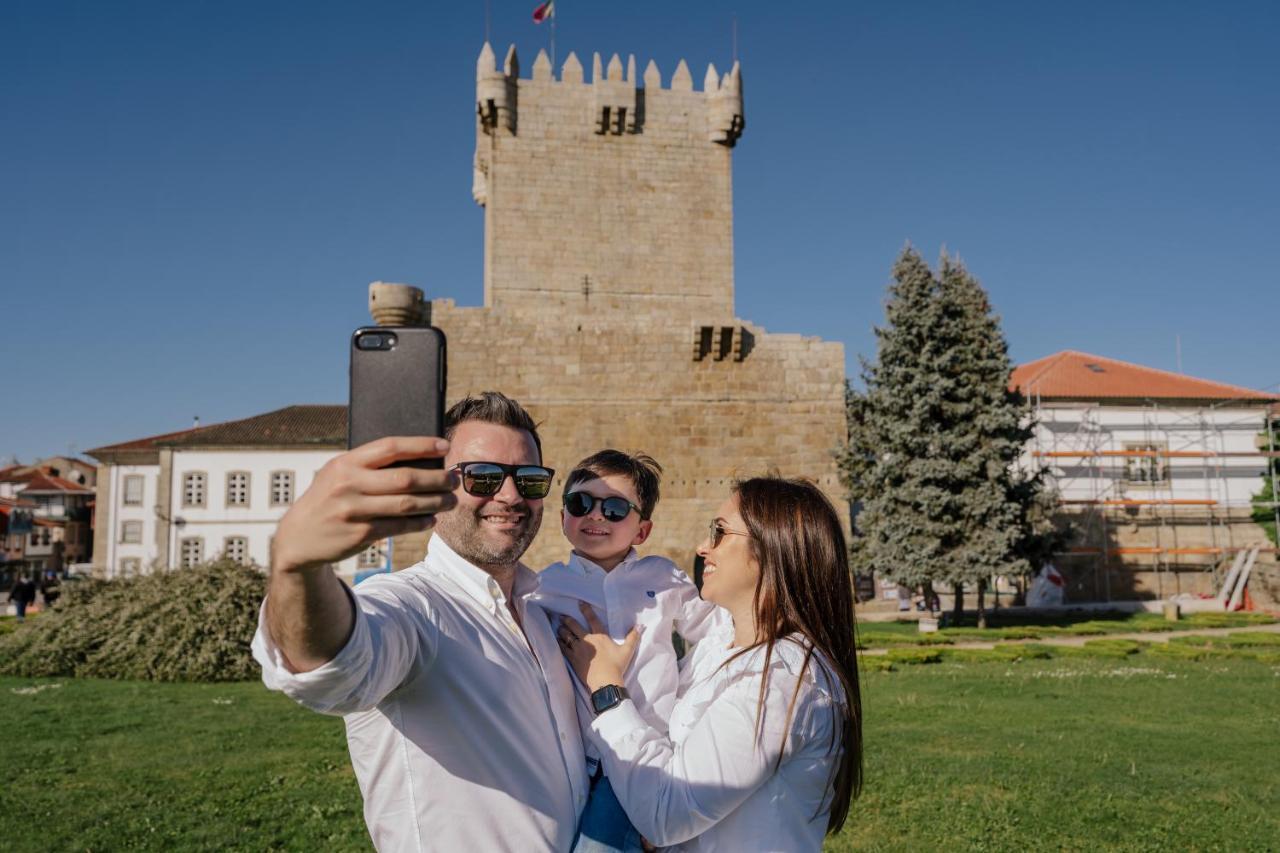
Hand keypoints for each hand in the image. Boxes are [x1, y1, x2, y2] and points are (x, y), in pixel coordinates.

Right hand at [272, 436, 457, 573]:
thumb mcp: (338, 474)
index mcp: (346, 463)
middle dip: (437, 479)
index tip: (445, 446)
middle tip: (455, 479)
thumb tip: (420, 461)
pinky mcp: (360, 534)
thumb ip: (370, 466)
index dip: (421, 445)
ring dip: (435, 502)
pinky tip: (431, 519)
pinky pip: (399, 526)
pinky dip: (420, 523)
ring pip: (406, 504)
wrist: (298, 536)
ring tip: (450, 500)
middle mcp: (349, 484)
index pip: (390, 447)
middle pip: (405, 478)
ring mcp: (354, 510)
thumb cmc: (329, 497)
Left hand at [556, 602, 639, 691]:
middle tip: (561, 616)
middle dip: (567, 620)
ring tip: (558, 627)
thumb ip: (633, 637)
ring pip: (567, 637)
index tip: (580, 603)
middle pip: (575, 627)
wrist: (605, 681)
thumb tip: (640, 626)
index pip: (592, 619)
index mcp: (600, 636)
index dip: (586, 610)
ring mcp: (579, 650)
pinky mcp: (573, 659)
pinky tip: (556, 641)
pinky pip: (564, 649)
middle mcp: (588, 640)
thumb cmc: (617, 665)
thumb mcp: (627, 651)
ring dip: (562, 631)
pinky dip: (560, 643)